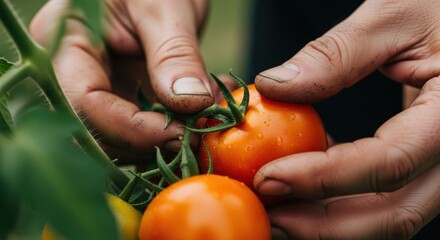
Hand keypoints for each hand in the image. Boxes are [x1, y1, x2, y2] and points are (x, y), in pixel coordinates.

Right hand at [30, 0, 210, 162]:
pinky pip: (143, 124)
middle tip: (198, 139)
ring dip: (166, 140)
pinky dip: (175, 127)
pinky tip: (206, 115)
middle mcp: (76, 72)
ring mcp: (102, 85)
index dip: (131, 129)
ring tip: (208, 124)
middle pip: (98, 131)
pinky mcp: (126, 93)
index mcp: (65, 43)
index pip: (85, 104)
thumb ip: (174, 53)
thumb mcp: (165, 5)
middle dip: (148, 143)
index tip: (181, 137)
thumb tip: (193, 104)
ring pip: (122, 137)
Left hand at [253, 0, 439, 238]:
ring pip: (393, 214)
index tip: (267, 178)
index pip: (389, 162)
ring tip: (279, 209)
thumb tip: (271, 86)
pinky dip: (344, 198)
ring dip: (330, 222)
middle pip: (396, 213)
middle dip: (324, 225)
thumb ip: (336, 53)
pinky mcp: (430, 160)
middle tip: (268, 216)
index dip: (322, 178)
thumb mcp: (394, 15)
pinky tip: (305, 182)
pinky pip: (389, 194)